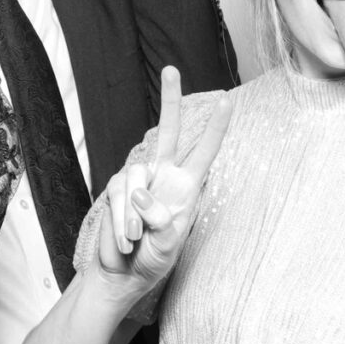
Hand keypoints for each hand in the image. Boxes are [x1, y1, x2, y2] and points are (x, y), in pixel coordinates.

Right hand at [95, 67, 231, 298]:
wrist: (121, 274)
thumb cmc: (153, 261)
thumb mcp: (167, 246)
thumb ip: (162, 220)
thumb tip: (144, 193)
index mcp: (186, 188)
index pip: (204, 152)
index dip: (216, 127)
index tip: (228, 99)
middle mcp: (163, 176)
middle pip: (169, 131)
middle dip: (170, 99)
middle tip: (171, 69)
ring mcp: (138, 180)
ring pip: (135, 179)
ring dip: (133, 218)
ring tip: (136, 241)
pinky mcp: (116, 188)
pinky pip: (119, 196)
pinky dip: (121, 221)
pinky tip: (125, 240)